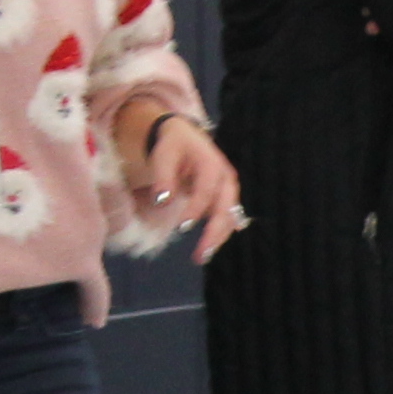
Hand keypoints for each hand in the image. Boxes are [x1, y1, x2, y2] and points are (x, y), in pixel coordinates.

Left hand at [129, 110, 247, 262]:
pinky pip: (227, 219)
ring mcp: (229, 190)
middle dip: (215, 233)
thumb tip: (162, 201)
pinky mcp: (225, 200)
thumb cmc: (173, 146)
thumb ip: (164, 177)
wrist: (185, 137)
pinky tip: (210, 247)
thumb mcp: (164, 155)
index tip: (182, 227)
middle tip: (201, 254)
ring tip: (202, 256)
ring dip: (218, 238)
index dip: (196, 209)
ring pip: (230, 218)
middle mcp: (226, 178)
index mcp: (212, 164)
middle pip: (225, 208)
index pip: (206, 190)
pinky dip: (219, 234)